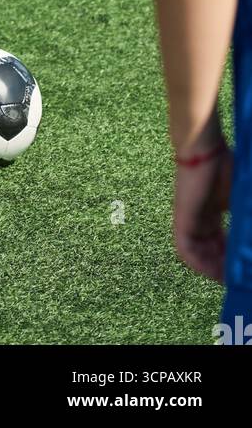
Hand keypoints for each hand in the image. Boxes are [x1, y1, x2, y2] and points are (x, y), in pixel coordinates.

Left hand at [173, 137, 232, 281]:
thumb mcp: (240, 198)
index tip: (243, 266)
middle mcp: (199, 217)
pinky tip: (214, 274)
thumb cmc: (225, 164)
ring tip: (230, 280)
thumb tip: (249, 235)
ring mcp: (189, 219)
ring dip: (213, 269)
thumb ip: (245, 218)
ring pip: (198, 253)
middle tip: (239, 278)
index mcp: (212, 210)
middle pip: (210, 250)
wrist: (204, 147)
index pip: (221, 241)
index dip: (232, 256)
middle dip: (225, 266)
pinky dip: (200, 264)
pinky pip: (186, 250)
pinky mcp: (182, 220)